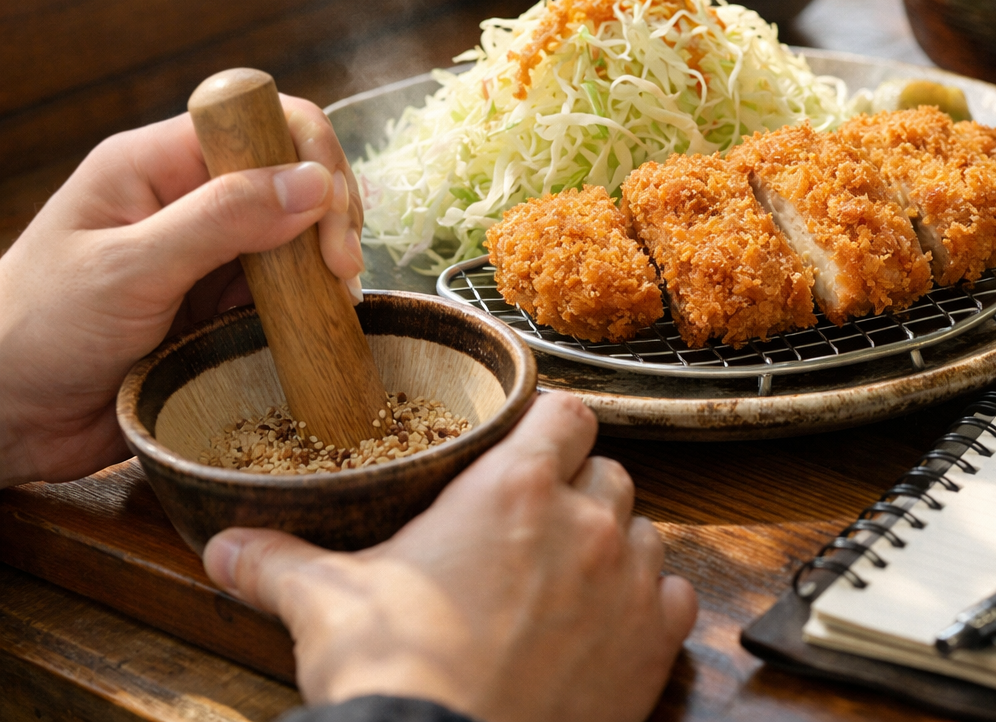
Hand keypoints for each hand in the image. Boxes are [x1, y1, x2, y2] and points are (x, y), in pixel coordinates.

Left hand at [0, 97, 363, 487]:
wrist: (5, 418)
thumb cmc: (36, 332)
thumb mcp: (128, 270)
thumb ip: (220, 221)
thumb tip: (313, 182)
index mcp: (154, 164)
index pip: (258, 119)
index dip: (308, 154)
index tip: (330, 215)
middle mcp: (186, 197)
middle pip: (290, 171)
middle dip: (329, 209)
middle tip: (341, 268)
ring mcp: (206, 251)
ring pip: (295, 231)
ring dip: (325, 258)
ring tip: (337, 298)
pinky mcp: (218, 302)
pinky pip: (283, 286)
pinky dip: (310, 300)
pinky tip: (320, 321)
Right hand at [203, 392, 696, 721]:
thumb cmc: (398, 674)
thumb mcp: (327, 605)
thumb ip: (279, 563)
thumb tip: (225, 548)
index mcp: (514, 489)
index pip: (566, 414)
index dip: (552, 429)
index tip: (534, 448)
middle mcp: (586, 521)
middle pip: (606, 472)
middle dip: (577, 493)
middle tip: (536, 531)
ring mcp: (631, 580)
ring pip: (645, 532)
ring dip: (615, 548)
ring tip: (571, 583)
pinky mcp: (656, 641)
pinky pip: (676, 595)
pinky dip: (651, 604)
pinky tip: (612, 625)